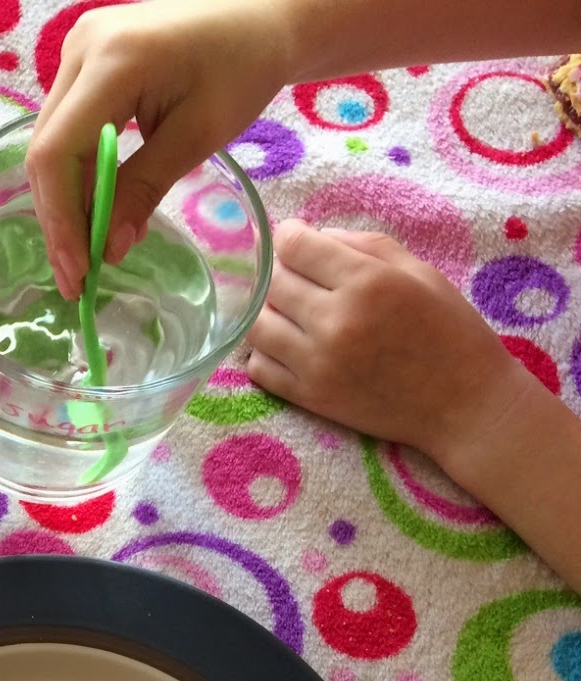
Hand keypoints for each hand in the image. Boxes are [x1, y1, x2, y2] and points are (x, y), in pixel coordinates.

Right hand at [27, 0, 292, 297]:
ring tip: (87, 253)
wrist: (259, 16)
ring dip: (66, 202)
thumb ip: (145, 188)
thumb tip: (107, 251)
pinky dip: (78, 176)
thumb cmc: (243, 66)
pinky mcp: (82, 64)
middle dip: (59, 219)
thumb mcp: (199, 135)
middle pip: (46, 151)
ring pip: (51, 144)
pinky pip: (66, 130)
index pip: (58, 152)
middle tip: (78, 278)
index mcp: (112, 60)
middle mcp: (79, 50)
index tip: (78, 274)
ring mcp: (76, 53)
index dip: (61, 219)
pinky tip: (95, 211)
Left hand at [244, 220, 525, 477]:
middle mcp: (336, 320)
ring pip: (256, 324)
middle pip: (271, 282)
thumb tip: (315, 235)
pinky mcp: (309, 397)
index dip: (289, 235)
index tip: (296, 238)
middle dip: (278, 271)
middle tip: (296, 275)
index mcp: (367, 282)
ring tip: (289, 310)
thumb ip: (366, 245)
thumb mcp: (421, 273)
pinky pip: (258, 367)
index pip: (294, 246)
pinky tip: (287, 344)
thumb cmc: (451, 332)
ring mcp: (317, 362)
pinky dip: (264, 351)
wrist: (466, 404)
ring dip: (266, 311)